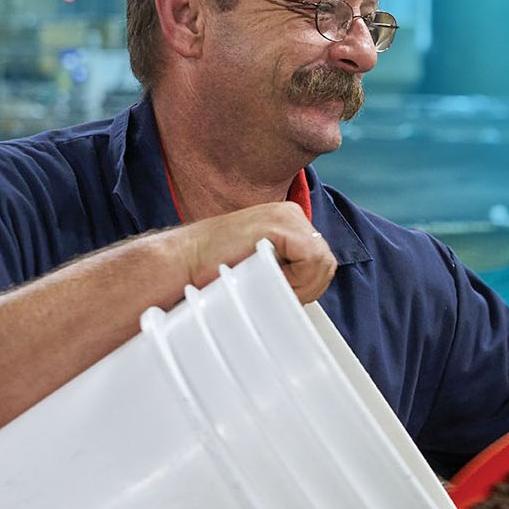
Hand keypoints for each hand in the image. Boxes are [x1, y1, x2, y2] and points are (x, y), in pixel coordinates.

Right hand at [165, 202, 336, 302]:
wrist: (183, 260)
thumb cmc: (214, 270)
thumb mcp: (262, 269)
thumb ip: (287, 272)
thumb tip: (310, 293)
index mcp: (289, 224)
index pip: (321, 261)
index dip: (307, 285)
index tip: (283, 293)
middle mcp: (291, 215)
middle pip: (326, 262)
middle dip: (306, 286)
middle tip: (276, 291)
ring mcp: (287, 216)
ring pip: (322, 262)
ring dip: (299, 283)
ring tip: (268, 282)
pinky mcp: (280, 223)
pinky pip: (310, 258)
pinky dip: (294, 276)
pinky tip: (267, 276)